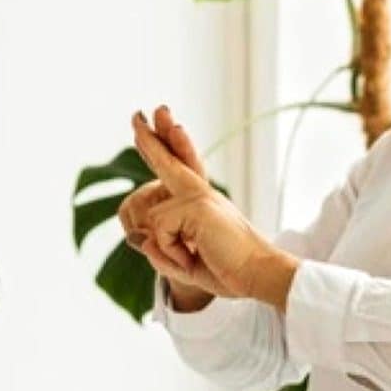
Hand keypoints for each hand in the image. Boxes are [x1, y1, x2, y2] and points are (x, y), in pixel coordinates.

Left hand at [119, 107, 228, 304]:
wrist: (255, 275)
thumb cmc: (226, 270)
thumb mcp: (183, 262)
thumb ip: (159, 250)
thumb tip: (136, 239)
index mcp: (200, 201)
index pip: (176, 170)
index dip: (161, 150)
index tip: (151, 129)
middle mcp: (200, 192)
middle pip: (167, 161)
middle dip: (150, 140)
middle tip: (135, 114)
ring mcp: (198, 195)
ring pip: (152, 219)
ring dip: (167, 249)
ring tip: (194, 256)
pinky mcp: (196, 205)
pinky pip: (159, 231)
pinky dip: (171, 252)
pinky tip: (194, 255)